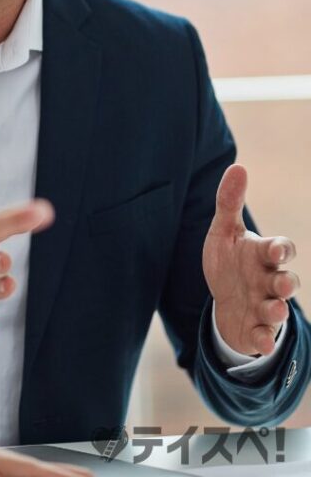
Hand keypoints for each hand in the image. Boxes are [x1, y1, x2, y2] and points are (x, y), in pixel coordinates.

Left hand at [203, 164, 299, 355]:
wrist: (224, 299)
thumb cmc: (229, 262)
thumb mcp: (223, 233)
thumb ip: (229, 203)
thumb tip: (238, 166)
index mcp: (263, 255)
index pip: (281, 249)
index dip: (282, 249)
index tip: (277, 249)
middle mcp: (269, 281)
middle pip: (286, 282)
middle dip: (286, 283)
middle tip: (282, 283)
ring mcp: (265, 306)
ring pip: (278, 310)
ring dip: (278, 311)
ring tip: (274, 310)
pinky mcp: (256, 329)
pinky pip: (264, 336)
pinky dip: (264, 339)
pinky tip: (259, 341)